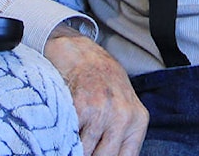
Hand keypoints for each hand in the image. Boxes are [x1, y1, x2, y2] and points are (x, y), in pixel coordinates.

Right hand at [44, 27, 148, 155]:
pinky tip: (60, 134)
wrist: (82, 53)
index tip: (94, 155)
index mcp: (138, 121)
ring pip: (84, 152)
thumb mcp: (124, 108)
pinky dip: (62, 140)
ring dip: (72, 149)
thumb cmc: (103, 84)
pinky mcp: (80, 107)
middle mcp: (123, 117)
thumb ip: (121, 137)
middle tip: (77, 149)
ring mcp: (102, 111)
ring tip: (66, 145)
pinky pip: (69, 138)